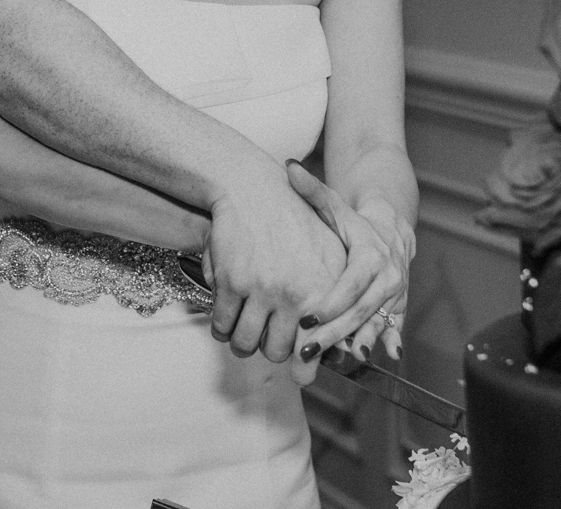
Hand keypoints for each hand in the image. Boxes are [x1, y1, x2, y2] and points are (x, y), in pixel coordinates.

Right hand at [204, 165, 346, 364]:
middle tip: (265, 337)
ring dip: (242, 343)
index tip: (299, 369)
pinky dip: (221, 327)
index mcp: (323, 290)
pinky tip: (226, 317)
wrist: (254, 190)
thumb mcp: (327, 256)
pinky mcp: (232, 282)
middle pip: (277, 352)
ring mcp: (262, 289)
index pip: (316, 349)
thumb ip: (334, 299)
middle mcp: (295, 294)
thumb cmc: (294, 223)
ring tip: (242, 332)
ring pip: (246, 344)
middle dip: (268, 349)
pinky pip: (222, 325)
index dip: (305, 366)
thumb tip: (338, 349)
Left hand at [285, 160, 412, 382]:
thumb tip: (288, 167)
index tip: (307, 319)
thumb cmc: (353, 220)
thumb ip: (312, 190)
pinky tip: (374, 359)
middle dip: (334, 333)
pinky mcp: (398, 308)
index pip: (351, 285)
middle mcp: (389, 276)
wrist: (391, 228)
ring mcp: (395, 295)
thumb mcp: (334, 205)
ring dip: (356, 344)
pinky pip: (392, 329)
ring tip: (334, 360)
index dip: (330, 304)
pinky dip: (385, 344)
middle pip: (361, 311)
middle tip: (307, 350)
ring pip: (375, 324)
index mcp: (372, 255)